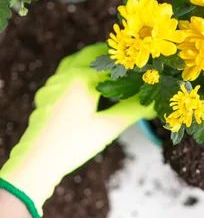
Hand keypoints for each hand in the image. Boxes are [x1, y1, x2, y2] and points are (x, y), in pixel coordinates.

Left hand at [0, 45, 155, 217]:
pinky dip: (78, 75)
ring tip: (108, 70)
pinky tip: (86, 89)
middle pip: (89, 55)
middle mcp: (65, 76)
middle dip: (108, 55)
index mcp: (81, 78)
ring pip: (73, 63)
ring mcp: (52, 85)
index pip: (111, 64)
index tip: (142, 66)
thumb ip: (132, 110)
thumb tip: (154, 103)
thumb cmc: (73, 144)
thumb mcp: (108, 127)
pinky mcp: (45, 97)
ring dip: (91, 62)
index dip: (128, 64)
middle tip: (126, 61)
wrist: (36, 162)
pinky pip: (64, 77)